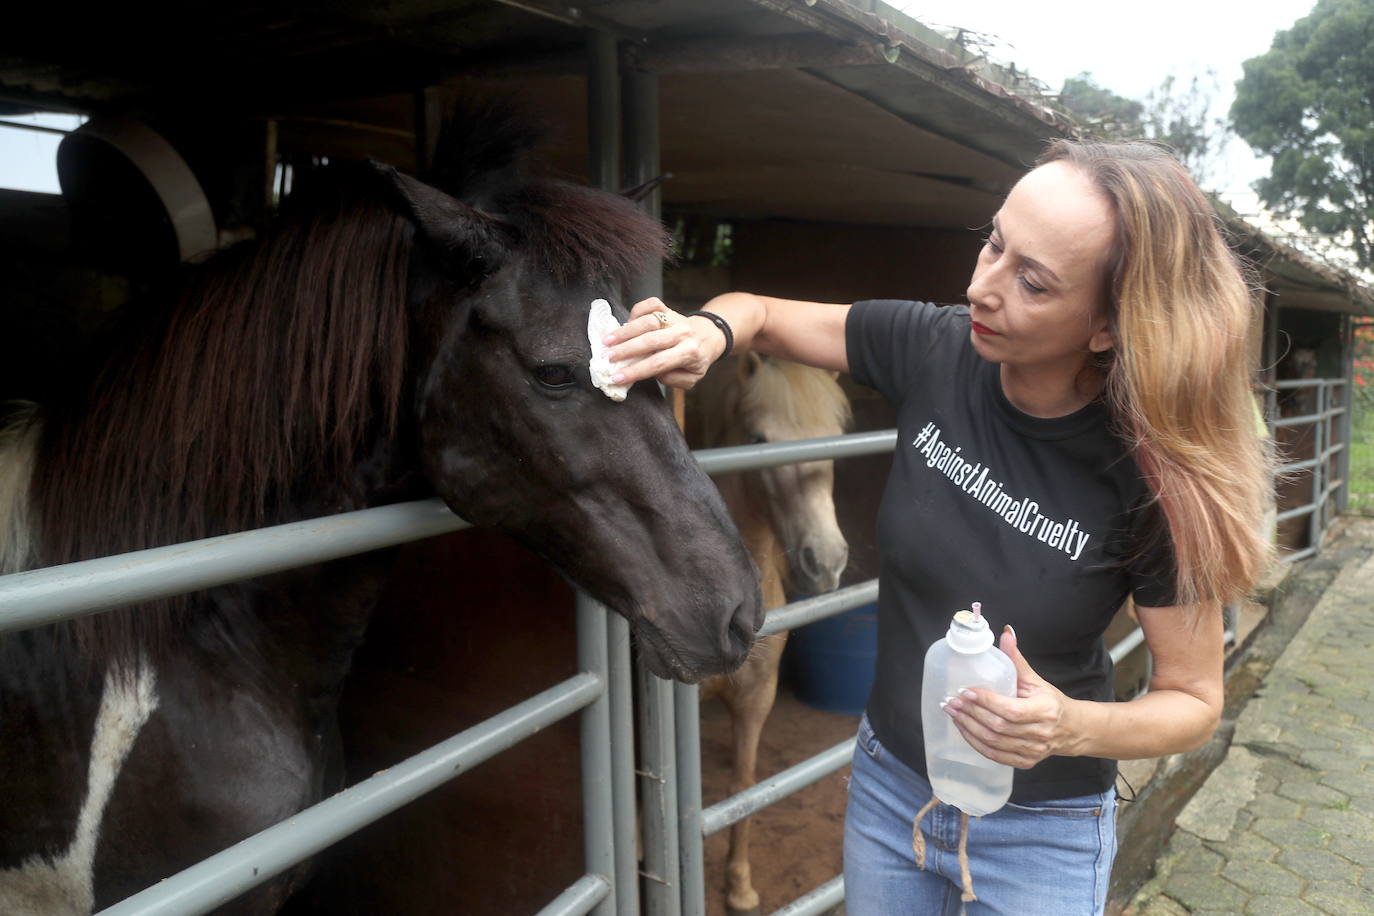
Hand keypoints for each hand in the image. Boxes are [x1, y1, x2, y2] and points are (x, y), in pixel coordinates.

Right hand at [599, 298, 725, 389]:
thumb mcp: (690, 378)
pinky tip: (624, 323)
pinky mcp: (668, 308)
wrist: (708, 336)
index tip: (616, 378)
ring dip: (625, 331)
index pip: (658, 363)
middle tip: (607, 358)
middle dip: (626, 350)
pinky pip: (651, 304)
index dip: (636, 371)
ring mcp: (675, 318)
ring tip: (607, 341)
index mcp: (689, 353)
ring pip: (648, 321)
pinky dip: (636, 311)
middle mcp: (683, 333)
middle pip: (651, 340)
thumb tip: (654, 372)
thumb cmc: (695, 360)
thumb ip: (673, 379)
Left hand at [941, 626, 1077, 767]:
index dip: (987, 702)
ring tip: (953, 714)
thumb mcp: (1035, 680)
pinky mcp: (1025, 762)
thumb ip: (1017, 659)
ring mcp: (1033, 750)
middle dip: (971, 714)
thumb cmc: (1050, 702)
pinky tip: (964, 729)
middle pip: (999, 727)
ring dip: (969, 728)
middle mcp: (1040, 733)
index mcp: (1045, 710)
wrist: (1070, 730)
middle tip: (952, 701)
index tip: (966, 691)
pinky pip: (995, 755)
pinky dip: (976, 743)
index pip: (1012, 710)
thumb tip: (1005, 633)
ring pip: (994, 742)